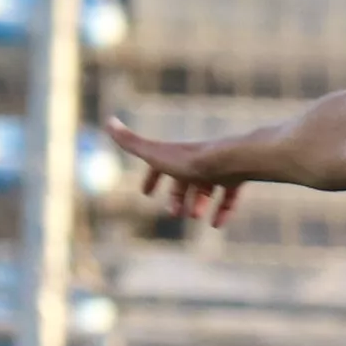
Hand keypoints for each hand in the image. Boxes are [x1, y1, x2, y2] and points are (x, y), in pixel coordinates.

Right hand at [102, 115, 247, 225]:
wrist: (231, 160)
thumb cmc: (191, 160)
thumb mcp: (156, 155)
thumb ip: (131, 143)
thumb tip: (108, 120)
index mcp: (177, 154)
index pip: (160, 164)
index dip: (151, 178)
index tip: (145, 193)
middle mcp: (198, 159)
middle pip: (185, 178)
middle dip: (177, 196)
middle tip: (174, 213)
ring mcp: (218, 167)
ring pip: (207, 186)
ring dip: (198, 202)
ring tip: (194, 217)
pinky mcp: (236, 176)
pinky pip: (229, 194)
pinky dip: (222, 209)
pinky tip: (216, 224)